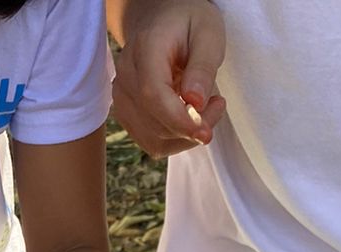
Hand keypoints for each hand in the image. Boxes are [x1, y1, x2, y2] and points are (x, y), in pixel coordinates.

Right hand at [112, 0, 227, 156]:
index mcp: (145, 50)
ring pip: (154, 140)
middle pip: (155, 123)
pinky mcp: (127, 115)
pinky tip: (187, 117)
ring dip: (185, 137)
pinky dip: (176, 139)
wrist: (160, 20)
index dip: (180, 121)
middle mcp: (126, 76)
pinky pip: (152, 143)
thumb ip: (203, 67)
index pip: (154, 96)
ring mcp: (122, 98)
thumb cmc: (187, 24)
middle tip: (217, 105)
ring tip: (204, 110)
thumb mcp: (208, 34)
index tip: (206, 131)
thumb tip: (195, 102)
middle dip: (191, 128)